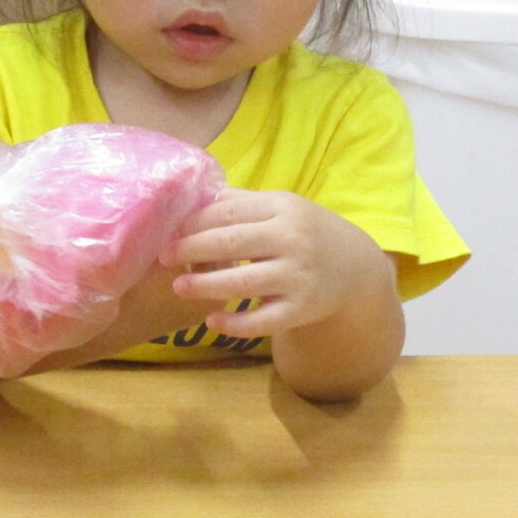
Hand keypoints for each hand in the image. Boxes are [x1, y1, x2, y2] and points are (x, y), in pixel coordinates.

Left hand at [163, 189, 384, 338]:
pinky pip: (261, 321)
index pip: (228, 212)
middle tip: (163, 257)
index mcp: (283, 208)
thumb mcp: (283, 208)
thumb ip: (242, 202)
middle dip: (191, 250)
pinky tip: (212, 319)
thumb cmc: (307, 232)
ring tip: (180, 286)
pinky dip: (234, 323)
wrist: (355, 268)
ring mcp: (298, 276)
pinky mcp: (301, 309)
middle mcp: (292, 239)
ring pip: (243, 283)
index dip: (194, 223)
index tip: (169, 232)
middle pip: (231, 244)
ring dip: (205, 286)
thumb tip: (193, 195)